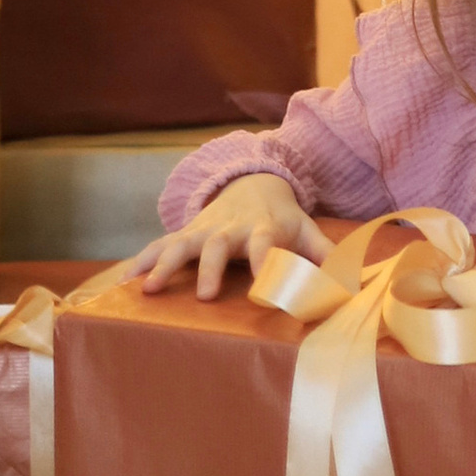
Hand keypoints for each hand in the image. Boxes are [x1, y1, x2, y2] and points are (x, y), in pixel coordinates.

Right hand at [127, 173, 329, 300]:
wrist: (251, 180)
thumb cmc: (282, 216)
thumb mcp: (306, 229)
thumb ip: (326, 255)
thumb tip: (351, 283)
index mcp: (263, 228)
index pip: (266, 245)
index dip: (266, 264)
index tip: (263, 288)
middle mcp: (230, 228)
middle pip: (218, 246)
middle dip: (210, 268)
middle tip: (205, 295)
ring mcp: (204, 230)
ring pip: (181, 244)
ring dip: (165, 264)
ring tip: (149, 288)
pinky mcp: (185, 234)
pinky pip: (159, 246)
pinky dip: (141, 261)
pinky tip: (124, 281)